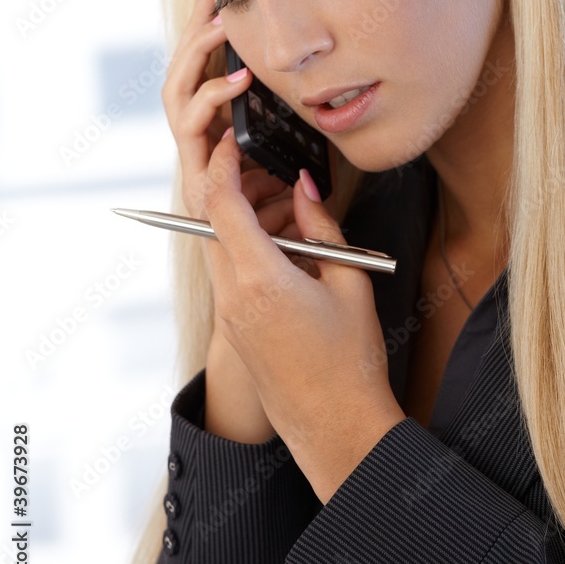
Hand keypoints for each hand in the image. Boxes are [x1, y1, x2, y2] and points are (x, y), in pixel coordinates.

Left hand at [160, 0, 305, 441]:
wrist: (337, 429)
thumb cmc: (351, 360)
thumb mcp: (349, 283)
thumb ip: (322, 228)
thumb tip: (303, 187)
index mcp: (261, 277)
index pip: (222, 203)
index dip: (223, 163)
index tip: (232, 134)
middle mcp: (234, 293)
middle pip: (212, 221)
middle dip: (228, 181)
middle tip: (253, 156)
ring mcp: (232, 313)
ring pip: (221, 245)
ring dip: (240, 215)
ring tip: (279, 199)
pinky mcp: (238, 326)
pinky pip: (232, 270)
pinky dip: (247, 245)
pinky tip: (283, 243)